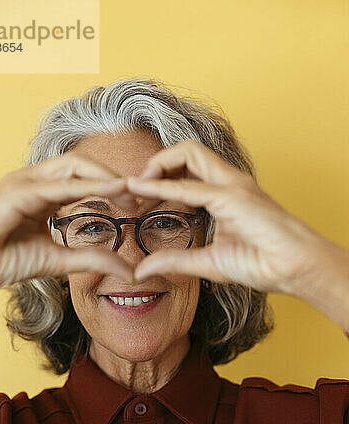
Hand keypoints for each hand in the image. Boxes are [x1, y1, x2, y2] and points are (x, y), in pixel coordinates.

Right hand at [0, 150, 137, 303]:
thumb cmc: (3, 261)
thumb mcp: (59, 260)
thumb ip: (92, 260)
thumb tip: (128, 270)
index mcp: (42, 192)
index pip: (84, 177)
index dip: (113, 186)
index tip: (139, 203)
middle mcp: (33, 181)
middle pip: (82, 164)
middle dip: (114, 176)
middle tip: (142, 196)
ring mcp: (22, 183)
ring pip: (72, 167)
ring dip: (106, 176)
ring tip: (132, 190)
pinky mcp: (15, 194)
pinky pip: (57, 186)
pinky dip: (87, 186)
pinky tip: (112, 191)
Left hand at [127, 139, 330, 294]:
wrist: (293, 269)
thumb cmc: (261, 262)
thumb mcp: (207, 262)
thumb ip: (174, 261)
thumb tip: (142, 270)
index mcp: (223, 193)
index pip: (186, 170)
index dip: (157, 179)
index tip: (135, 199)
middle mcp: (227, 181)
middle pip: (186, 151)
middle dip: (154, 163)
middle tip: (132, 189)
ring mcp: (231, 184)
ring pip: (189, 151)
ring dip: (157, 164)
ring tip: (136, 185)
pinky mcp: (233, 196)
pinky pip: (191, 184)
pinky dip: (163, 185)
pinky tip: (143, 190)